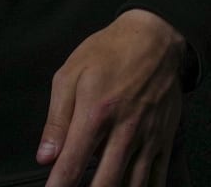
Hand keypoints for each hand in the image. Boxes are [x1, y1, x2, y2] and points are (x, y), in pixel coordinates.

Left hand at [37, 8, 185, 186]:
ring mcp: (148, 137)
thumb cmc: (109, 53)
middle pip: (106, 183)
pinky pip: (158, 178)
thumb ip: (57, 119)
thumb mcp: (71, 74)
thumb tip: (45, 156)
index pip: (73, 164)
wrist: (155, 38)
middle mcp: (125, 130)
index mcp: (95, 113)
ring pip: (134, 185)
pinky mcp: (165, 139)